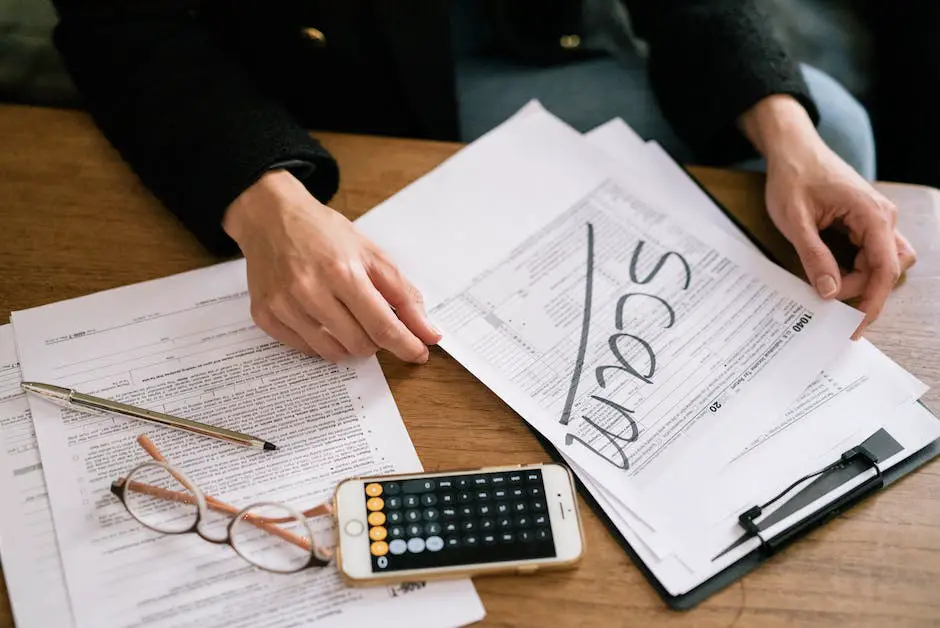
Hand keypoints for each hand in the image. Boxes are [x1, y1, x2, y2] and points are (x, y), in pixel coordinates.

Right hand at [222, 169, 440, 362]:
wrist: (270, 217)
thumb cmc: (324, 233)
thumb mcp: (371, 254)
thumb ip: (403, 295)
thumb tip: (428, 332)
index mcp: (342, 272)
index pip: (383, 326)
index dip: (406, 345)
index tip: (419, 353)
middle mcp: (310, 291)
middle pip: (360, 344)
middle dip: (377, 341)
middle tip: (374, 321)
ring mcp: (284, 306)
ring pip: (333, 353)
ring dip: (351, 344)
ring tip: (347, 318)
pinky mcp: (265, 316)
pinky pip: (306, 350)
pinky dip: (323, 342)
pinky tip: (322, 319)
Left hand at [740, 96, 916, 337]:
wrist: (792, 150)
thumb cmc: (793, 178)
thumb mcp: (795, 221)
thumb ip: (814, 257)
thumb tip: (830, 292)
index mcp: (871, 214)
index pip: (884, 268)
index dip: (872, 301)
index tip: (855, 325)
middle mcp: (882, 217)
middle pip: (885, 269)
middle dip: (860, 290)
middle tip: (828, 304)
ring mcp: (876, 219)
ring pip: (879, 262)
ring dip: (857, 279)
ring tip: (826, 287)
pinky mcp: (865, 221)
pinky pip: (869, 253)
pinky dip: (854, 268)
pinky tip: (832, 275)